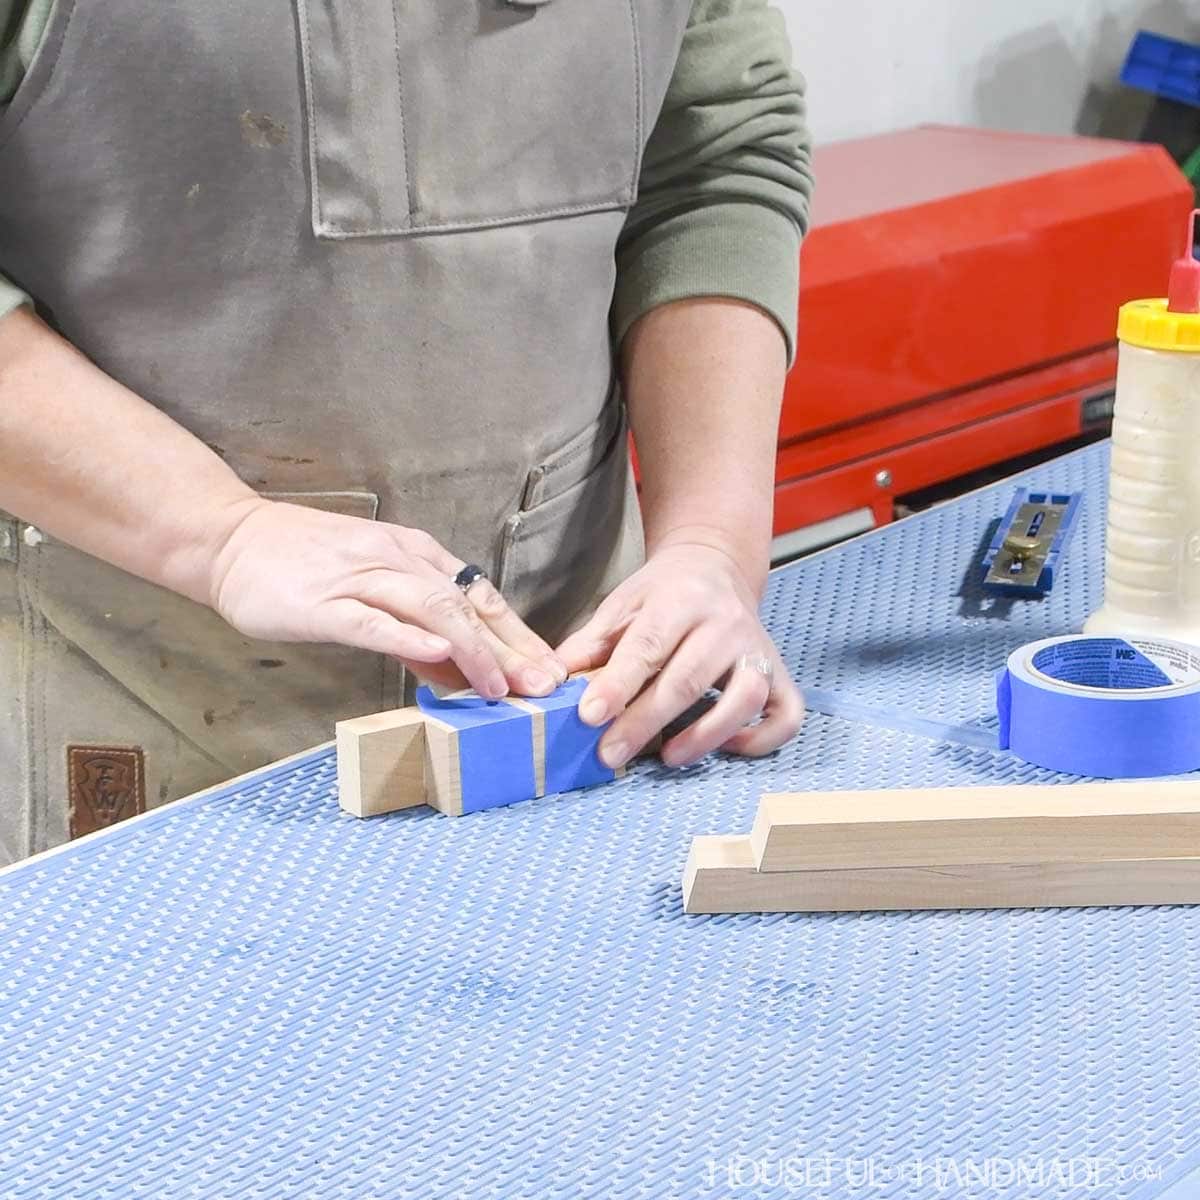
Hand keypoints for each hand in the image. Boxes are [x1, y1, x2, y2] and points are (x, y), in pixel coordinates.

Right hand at [204, 499, 566, 697]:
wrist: (232, 540)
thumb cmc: (305, 567)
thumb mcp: (373, 587)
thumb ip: (417, 629)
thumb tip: (460, 669)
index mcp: (415, 554)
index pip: (481, 595)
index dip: (519, 634)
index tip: (550, 669)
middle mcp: (397, 560)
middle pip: (468, 603)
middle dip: (512, 648)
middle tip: (545, 686)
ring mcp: (361, 578)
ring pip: (431, 609)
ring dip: (472, 649)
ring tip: (501, 687)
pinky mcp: (324, 602)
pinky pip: (374, 621)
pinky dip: (408, 639)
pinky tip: (436, 659)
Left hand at [556, 542, 803, 767]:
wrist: (716, 566)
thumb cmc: (663, 593)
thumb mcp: (621, 605)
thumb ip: (589, 645)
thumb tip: (550, 684)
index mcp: (680, 600)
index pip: (648, 646)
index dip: (618, 684)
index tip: (588, 716)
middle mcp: (725, 623)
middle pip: (688, 679)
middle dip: (645, 722)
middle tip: (610, 754)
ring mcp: (758, 649)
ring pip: (745, 698)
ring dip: (706, 734)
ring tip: (668, 757)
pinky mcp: (781, 673)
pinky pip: (786, 714)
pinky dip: (761, 739)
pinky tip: (727, 747)